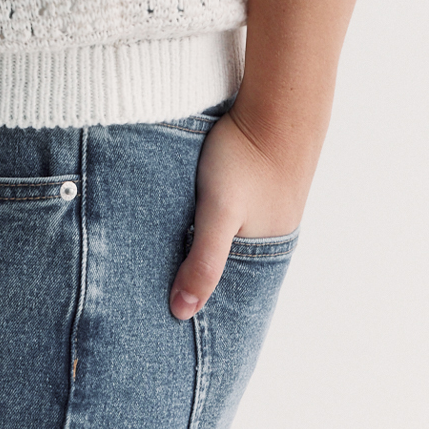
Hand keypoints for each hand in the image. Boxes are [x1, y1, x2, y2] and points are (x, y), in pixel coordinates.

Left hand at [168, 109, 309, 320]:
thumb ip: (204, 261)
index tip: (168, 323)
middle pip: (224, 272)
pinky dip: (202, 225)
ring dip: (196, 249)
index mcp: (263, 255)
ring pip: (221, 243)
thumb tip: (181, 312)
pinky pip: (222, 219)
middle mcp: (265, 239)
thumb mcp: (218, 214)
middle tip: (153, 298)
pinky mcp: (249, 189)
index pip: (228, 297)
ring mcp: (259, 213)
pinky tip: (179, 223)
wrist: (275, 105)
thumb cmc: (245, 159)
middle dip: (195, 283)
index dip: (202, 310)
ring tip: (159, 263)